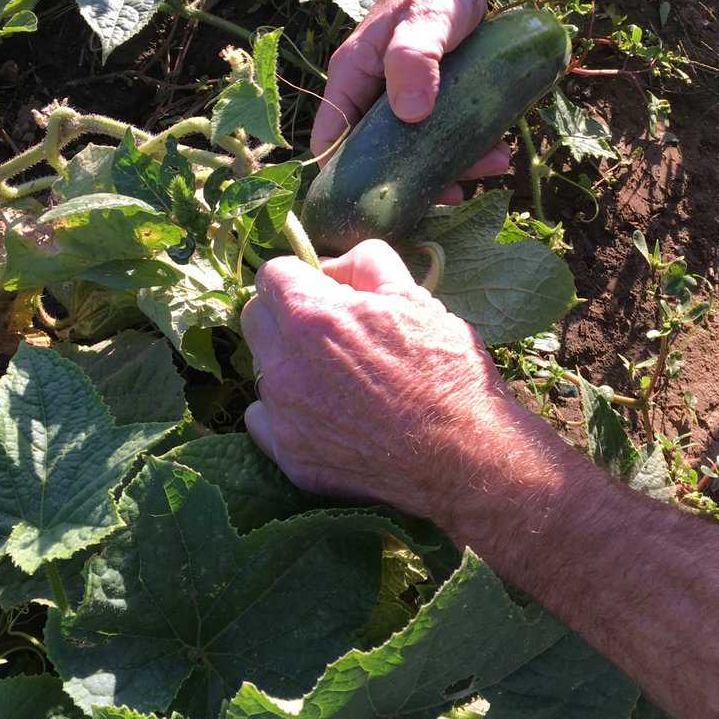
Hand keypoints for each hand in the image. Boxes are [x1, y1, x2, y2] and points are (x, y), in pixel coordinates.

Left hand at [241, 240, 516, 522]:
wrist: (463, 453)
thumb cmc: (445, 370)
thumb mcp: (415, 297)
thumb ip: (365, 263)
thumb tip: (332, 266)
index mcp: (313, 316)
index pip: (271, 273)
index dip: (300, 276)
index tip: (322, 289)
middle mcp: (285, 364)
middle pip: (254, 318)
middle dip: (285, 314)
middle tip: (329, 330)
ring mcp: (284, 414)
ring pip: (262, 368)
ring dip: (288, 363)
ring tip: (337, 377)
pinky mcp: (290, 455)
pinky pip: (262, 418)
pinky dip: (285, 412)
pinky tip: (325, 414)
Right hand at [310, 0, 509, 194]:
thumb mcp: (426, 21)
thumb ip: (413, 59)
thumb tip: (410, 114)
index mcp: (351, 80)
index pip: (330, 141)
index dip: (344, 180)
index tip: (377, 207)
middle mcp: (370, 94)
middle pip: (377, 156)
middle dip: (414, 181)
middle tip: (454, 194)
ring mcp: (401, 99)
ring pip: (415, 149)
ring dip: (451, 166)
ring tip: (492, 165)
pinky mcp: (430, 99)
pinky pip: (440, 135)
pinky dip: (466, 148)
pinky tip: (496, 150)